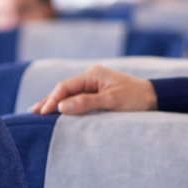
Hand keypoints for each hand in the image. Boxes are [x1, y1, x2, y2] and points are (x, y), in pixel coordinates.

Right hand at [29, 65, 157, 115]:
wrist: (156, 98)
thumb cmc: (136, 99)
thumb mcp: (112, 102)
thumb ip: (86, 103)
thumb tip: (62, 106)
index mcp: (93, 74)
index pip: (66, 86)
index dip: (53, 100)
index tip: (43, 113)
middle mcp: (91, 77)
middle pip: (64, 89)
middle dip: (49, 101)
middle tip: (32, 113)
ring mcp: (94, 84)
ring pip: (69, 94)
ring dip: (55, 103)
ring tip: (37, 112)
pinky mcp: (98, 93)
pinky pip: (77, 98)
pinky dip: (66, 105)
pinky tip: (57, 111)